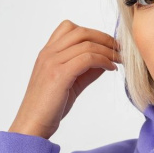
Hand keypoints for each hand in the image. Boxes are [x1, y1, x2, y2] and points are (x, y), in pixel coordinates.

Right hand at [8, 19, 121, 139]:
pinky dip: (103, 60)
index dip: (93, 33)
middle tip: (119, 49)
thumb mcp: (70, 83)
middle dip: (105, 38)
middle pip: (81, 32)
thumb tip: (105, 61)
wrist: (33, 124)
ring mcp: (52, 62)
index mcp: (47, 53)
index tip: (108, 44)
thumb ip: (85, 70)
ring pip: (86, 44)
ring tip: (120, 59)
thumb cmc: (49, 107)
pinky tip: (111, 68)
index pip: (70, 28)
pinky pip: (87, 58)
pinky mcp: (60, 74)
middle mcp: (48, 53)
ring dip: (108, 50)